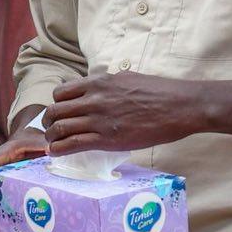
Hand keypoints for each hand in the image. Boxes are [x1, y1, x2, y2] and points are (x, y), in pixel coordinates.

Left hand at [45, 72, 203, 153]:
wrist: (182, 106)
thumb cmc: (160, 92)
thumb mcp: (127, 78)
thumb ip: (106, 83)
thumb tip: (94, 87)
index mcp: (98, 83)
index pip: (60, 92)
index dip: (56, 103)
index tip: (60, 112)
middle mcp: (94, 99)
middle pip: (54, 111)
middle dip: (48, 121)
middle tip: (51, 129)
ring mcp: (99, 120)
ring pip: (59, 128)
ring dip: (51, 138)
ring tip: (53, 143)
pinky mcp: (107, 139)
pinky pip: (71, 144)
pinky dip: (58, 149)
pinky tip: (56, 153)